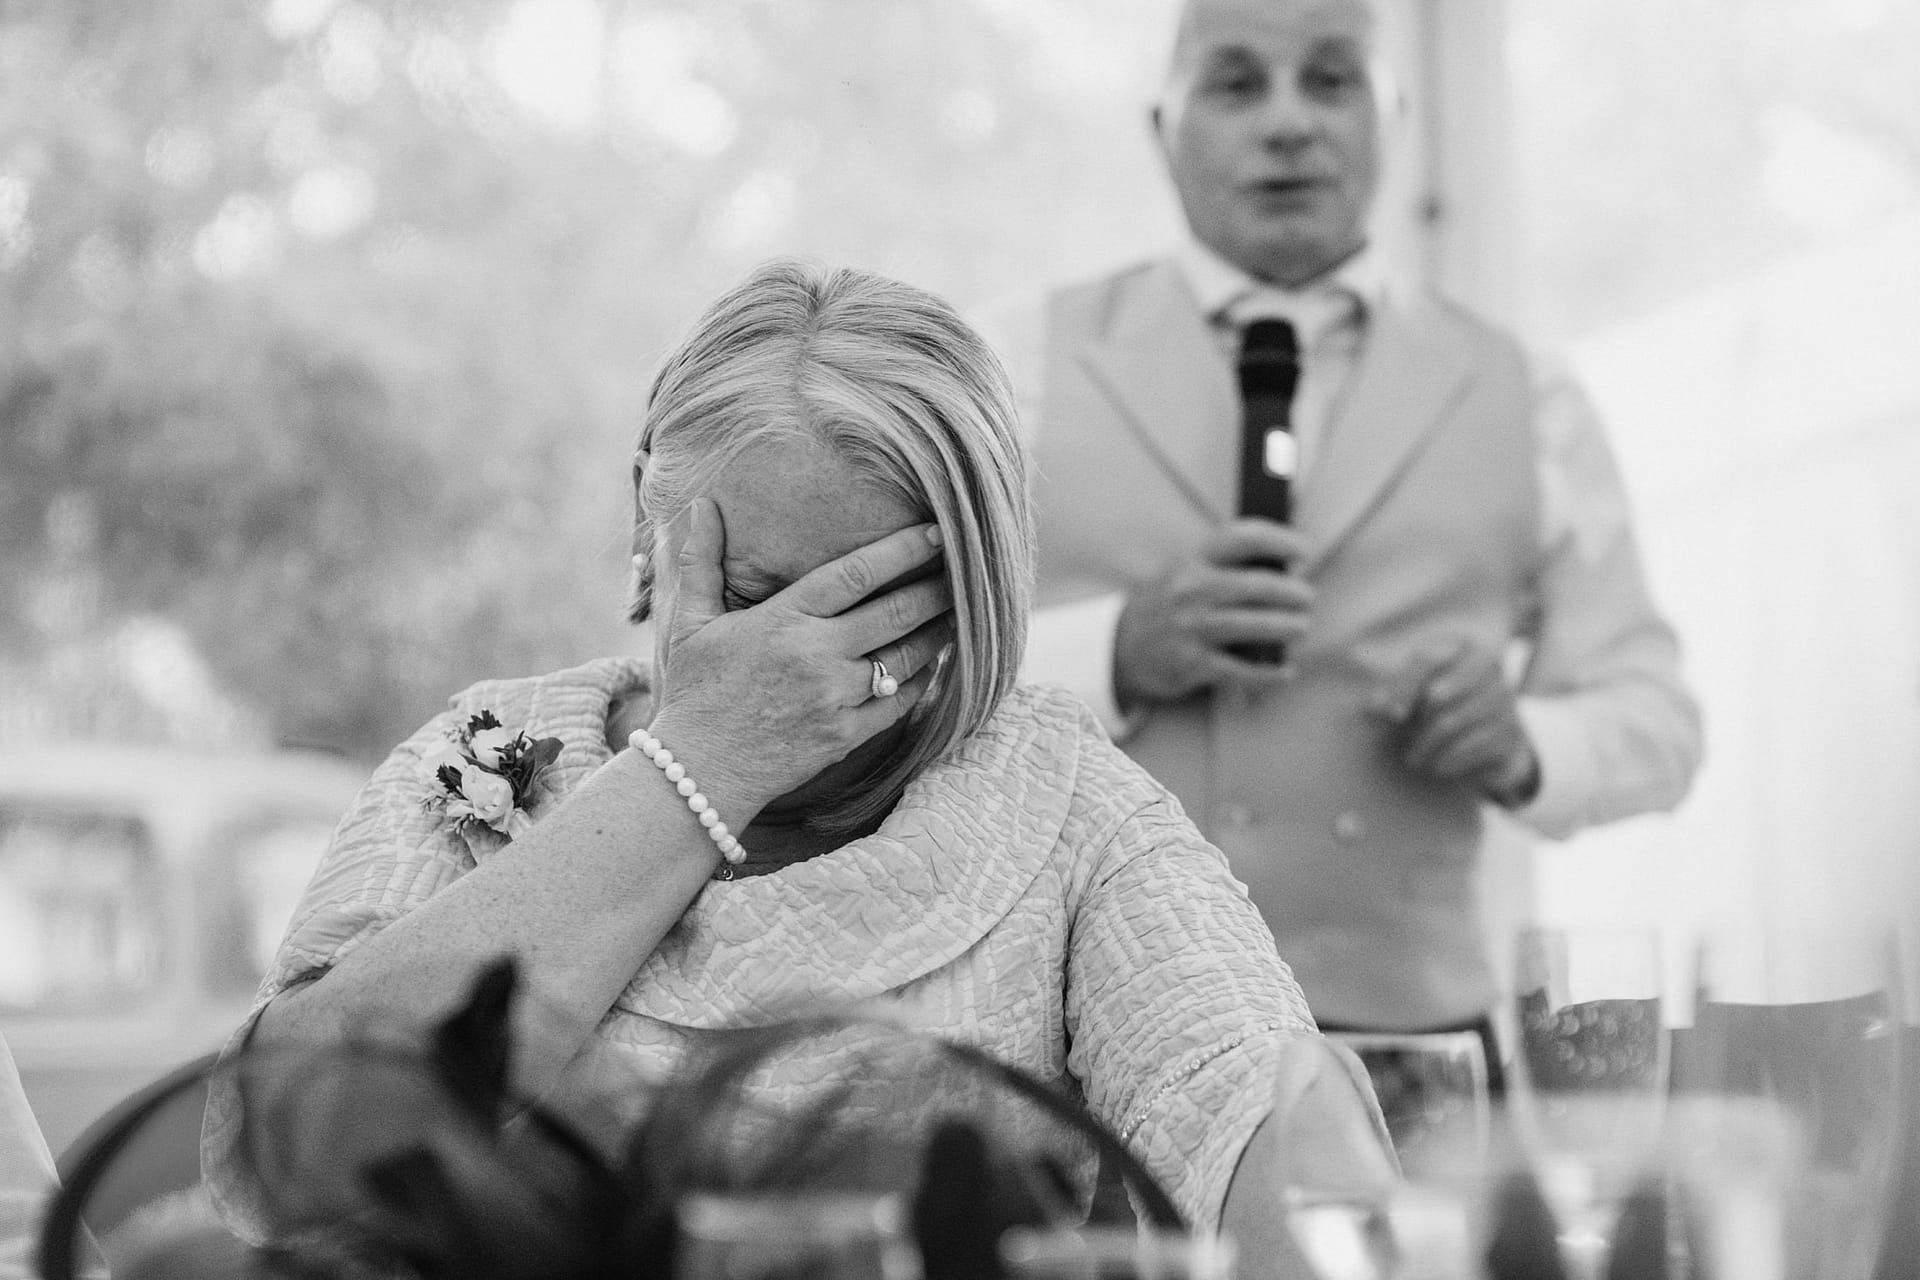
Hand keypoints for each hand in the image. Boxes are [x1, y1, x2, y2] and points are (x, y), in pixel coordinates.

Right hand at [646, 499, 953, 819]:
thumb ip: (702, 559)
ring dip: (938, 632)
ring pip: (907, 657)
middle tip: (967, 570)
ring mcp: (836, 698)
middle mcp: (817, 655)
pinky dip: (923, 679)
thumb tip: (702, 503)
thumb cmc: (695, 692)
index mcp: (784, 619)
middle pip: (896, 612)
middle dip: (937, 588)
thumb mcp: (690, 621)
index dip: (903, 550)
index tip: (936, 532)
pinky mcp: (847, 735)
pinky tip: (934, 662)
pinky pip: (900, 702)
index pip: (856, 573)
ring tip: (959, 613)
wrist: (699, 771)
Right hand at [1113, 518, 1313, 706]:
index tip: (1305, 551)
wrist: (1121, 647)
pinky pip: (1238, 670)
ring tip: (1302, 627)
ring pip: (1248, 625)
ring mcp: (1189, 628)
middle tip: (1308, 598)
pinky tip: (1286, 671)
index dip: (1280, 540)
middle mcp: (1190, 590)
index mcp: (1194, 561)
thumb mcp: (1188, 575)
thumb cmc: (1171, 607)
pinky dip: (1267, 673)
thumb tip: (1289, 572)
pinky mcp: (1190, 664)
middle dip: (1290, 592)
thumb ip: (1228, 569)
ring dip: (1284, 627)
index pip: (1241, 538)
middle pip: (1253, 585)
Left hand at [1370, 637, 1539, 805]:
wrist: (1484, 734)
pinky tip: (1438, 767)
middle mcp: (1490, 668)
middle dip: (1415, 726)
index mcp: (1463, 648)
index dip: (1404, 687)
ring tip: (1415, 759)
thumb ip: (1391, 696)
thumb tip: (1379, 708)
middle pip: (1438, 696)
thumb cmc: (1435, 706)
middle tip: (1404, 747)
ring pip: (1452, 724)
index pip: (1427, 660)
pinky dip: (1450, 761)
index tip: (1390, 716)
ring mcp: (1505, 700)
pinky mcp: (1512, 732)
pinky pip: (1473, 748)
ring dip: (1427, 747)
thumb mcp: (1412, 694)